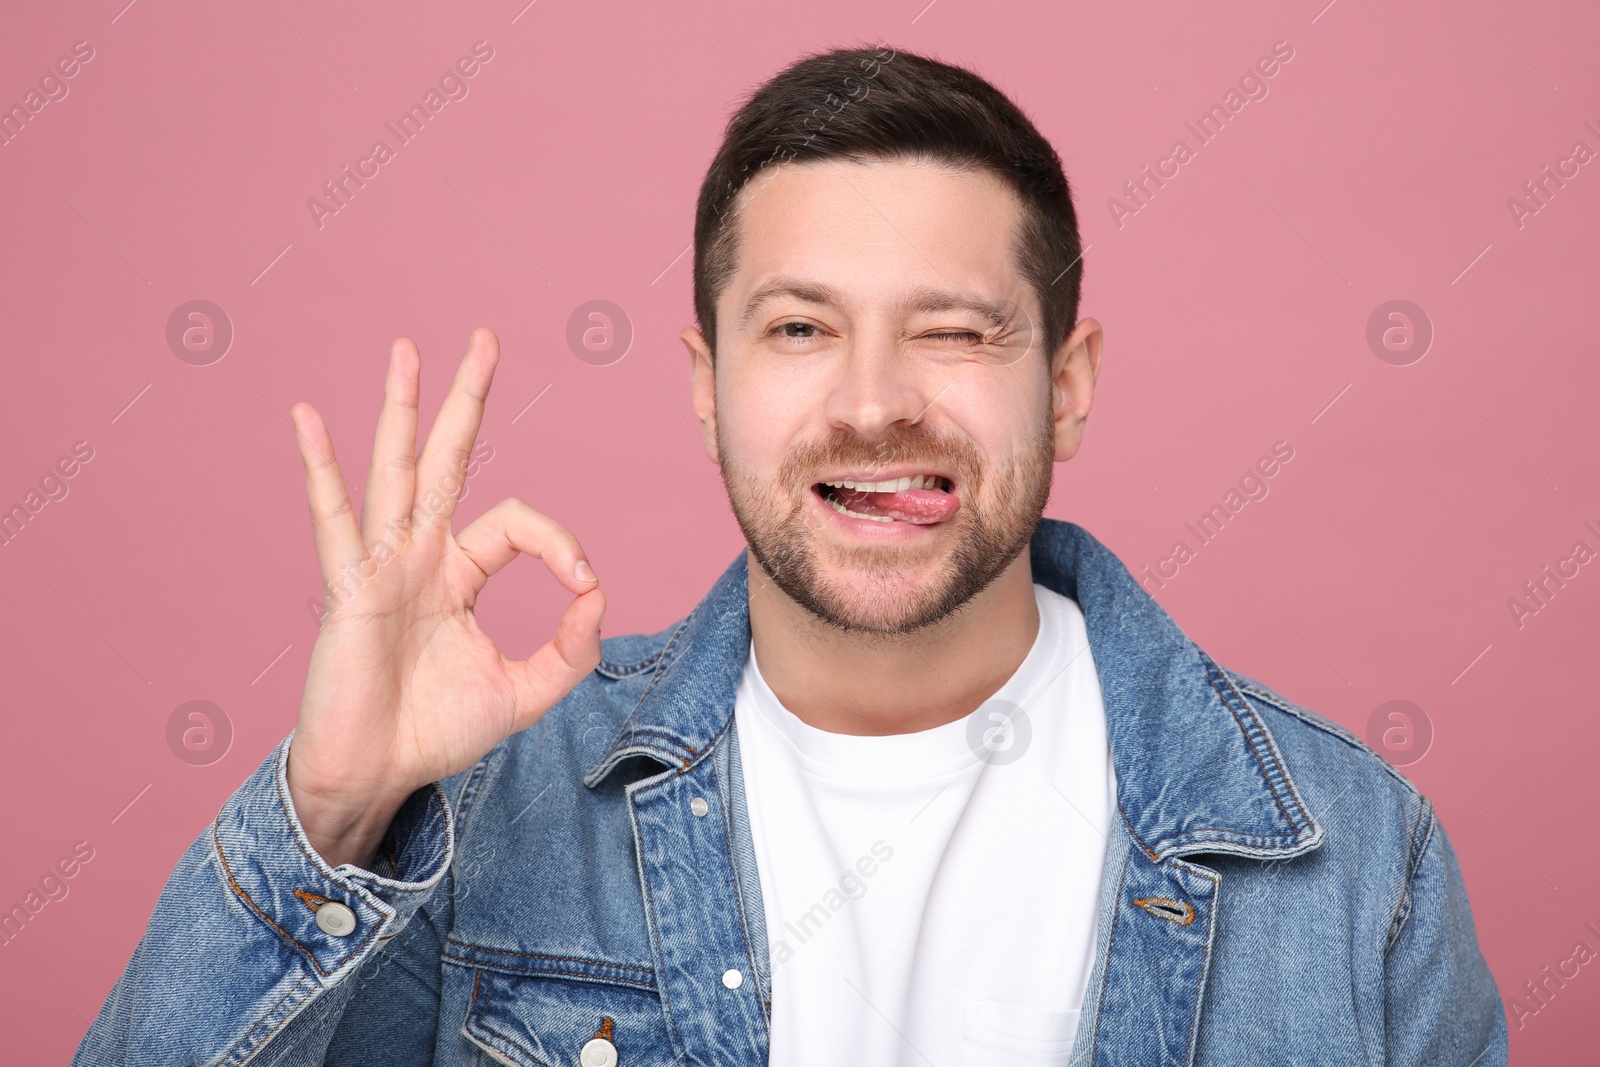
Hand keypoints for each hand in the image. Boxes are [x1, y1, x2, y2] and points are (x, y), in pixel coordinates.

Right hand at [284, 327, 603, 869]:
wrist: (378, 775)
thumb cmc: (438, 733)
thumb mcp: (526, 693)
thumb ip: (571, 649)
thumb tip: (598, 594)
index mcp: (461, 573)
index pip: (517, 524)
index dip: (560, 543)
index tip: (584, 584)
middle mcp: (421, 554)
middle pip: (449, 459)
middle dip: (468, 400)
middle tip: (486, 338)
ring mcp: (382, 562)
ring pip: (397, 468)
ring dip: (403, 408)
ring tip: (408, 349)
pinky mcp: (348, 584)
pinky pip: (333, 517)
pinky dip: (320, 467)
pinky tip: (307, 418)